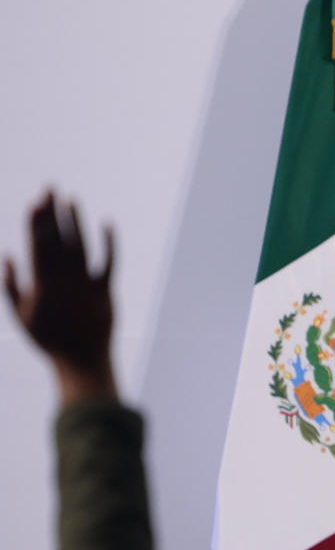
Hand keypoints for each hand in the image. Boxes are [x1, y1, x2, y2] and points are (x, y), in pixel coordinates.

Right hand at [5, 191, 116, 403]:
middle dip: (52, 214)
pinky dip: (110, 243)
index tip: (34, 203)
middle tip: (50, 188)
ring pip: (81, 248)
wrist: (82, 360)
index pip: (38, 248)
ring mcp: (86, 286)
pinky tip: (107, 223)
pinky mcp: (106, 291)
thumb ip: (11, 285)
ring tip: (71, 198)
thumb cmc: (48, 339)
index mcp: (41, 287)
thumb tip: (8, 255)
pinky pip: (109, 263)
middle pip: (58, 242)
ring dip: (76, 222)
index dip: (36, 224)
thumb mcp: (21, 315)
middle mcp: (64, 283)